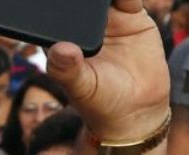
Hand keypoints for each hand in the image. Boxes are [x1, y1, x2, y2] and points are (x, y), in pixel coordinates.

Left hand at [46, 0, 168, 141]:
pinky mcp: (131, 15)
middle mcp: (81, 25)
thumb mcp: (81, 89)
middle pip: (78, 1)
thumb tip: (59, 50)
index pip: (52, 13)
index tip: (53, 1)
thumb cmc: (100, 102)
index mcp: (60, 38)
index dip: (54, 5)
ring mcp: (106, 19)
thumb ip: (67, 70)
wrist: (135, 109)